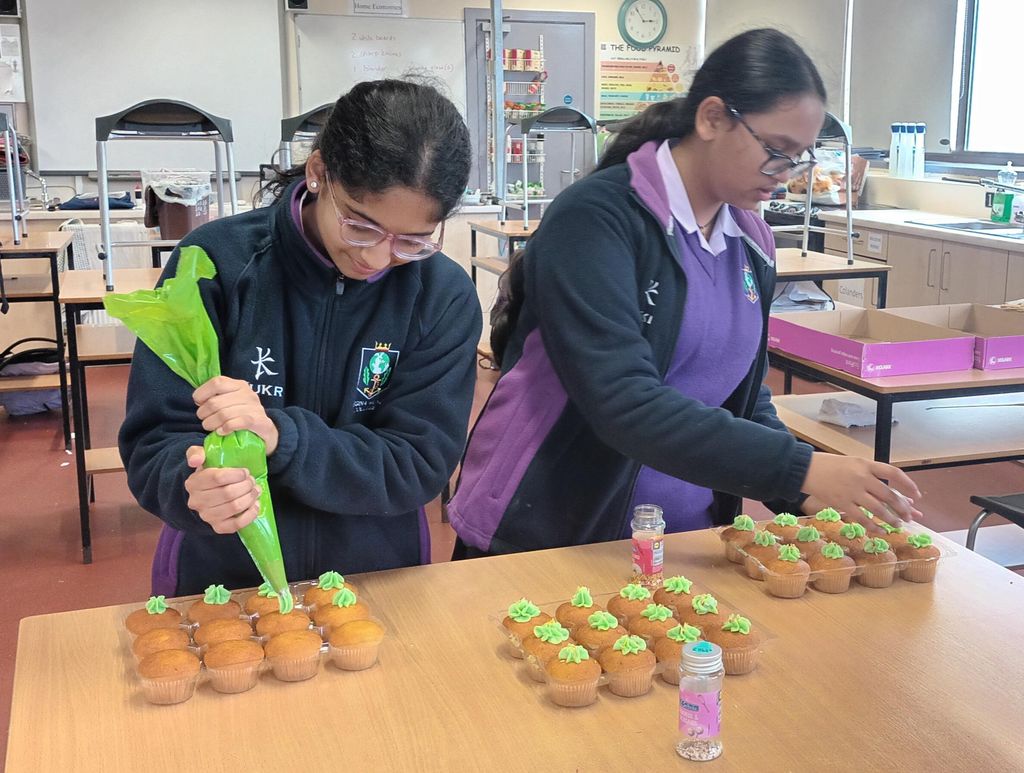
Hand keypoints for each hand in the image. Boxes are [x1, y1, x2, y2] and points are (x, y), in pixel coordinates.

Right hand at [183, 446, 260, 533]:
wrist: (207, 495)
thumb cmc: (210, 474)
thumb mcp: (202, 458)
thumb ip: (196, 453)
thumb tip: (195, 461)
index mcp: (193, 483)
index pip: (218, 478)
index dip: (237, 474)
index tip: (245, 472)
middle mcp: (197, 501)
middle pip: (228, 493)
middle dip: (246, 485)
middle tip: (252, 481)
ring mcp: (207, 516)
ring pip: (234, 507)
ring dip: (250, 498)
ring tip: (255, 490)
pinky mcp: (218, 527)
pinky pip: (236, 525)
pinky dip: (250, 515)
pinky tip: (255, 505)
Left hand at [193, 375, 278, 454]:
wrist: (266, 430)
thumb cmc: (243, 415)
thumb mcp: (231, 401)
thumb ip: (216, 397)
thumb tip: (199, 401)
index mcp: (239, 385)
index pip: (217, 382)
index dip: (202, 393)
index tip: (199, 403)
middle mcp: (248, 394)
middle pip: (216, 402)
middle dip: (204, 413)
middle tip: (204, 420)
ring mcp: (254, 408)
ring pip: (224, 414)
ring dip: (211, 423)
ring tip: (210, 427)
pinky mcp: (258, 422)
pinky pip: (236, 423)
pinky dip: (225, 428)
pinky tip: (221, 432)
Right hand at [801, 452, 921, 528]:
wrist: (805, 469)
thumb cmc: (830, 465)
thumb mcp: (853, 464)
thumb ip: (872, 476)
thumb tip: (891, 491)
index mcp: (865, 464)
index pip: (893, 473)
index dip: (908, 485)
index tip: (917, 496)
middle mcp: (861, 477)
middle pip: (888, 495)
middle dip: (902, 508)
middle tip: (908, 516)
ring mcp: (851, 491)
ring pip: (878, 509)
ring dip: (890, 519)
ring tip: (897, 525)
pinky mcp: (841, 503)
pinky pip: (861, 518)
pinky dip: (873, 526)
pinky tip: (879, 531)